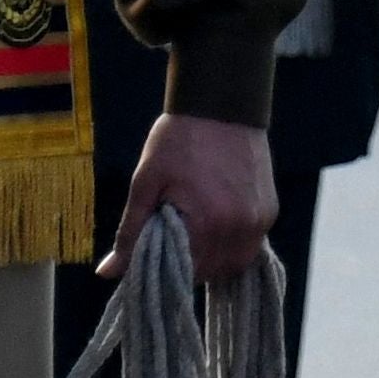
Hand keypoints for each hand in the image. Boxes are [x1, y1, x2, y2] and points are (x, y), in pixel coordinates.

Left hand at [102, 110, 277, 285]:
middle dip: (191, 268)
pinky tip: (215, 226)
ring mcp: (261, 219)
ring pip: (236, 264)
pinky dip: (233, 245)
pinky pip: (252, 244)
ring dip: (215, 260)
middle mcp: (241, 226)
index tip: (155, 259)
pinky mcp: (271, 209)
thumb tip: (107, 272)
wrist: (222, 104)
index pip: (185, 273)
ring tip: (195, 238)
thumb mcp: (145, 182)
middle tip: (173, 246)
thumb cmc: (179, 139)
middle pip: (213, 273)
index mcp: (208, 222)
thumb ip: (130, 231)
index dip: (166, 272)